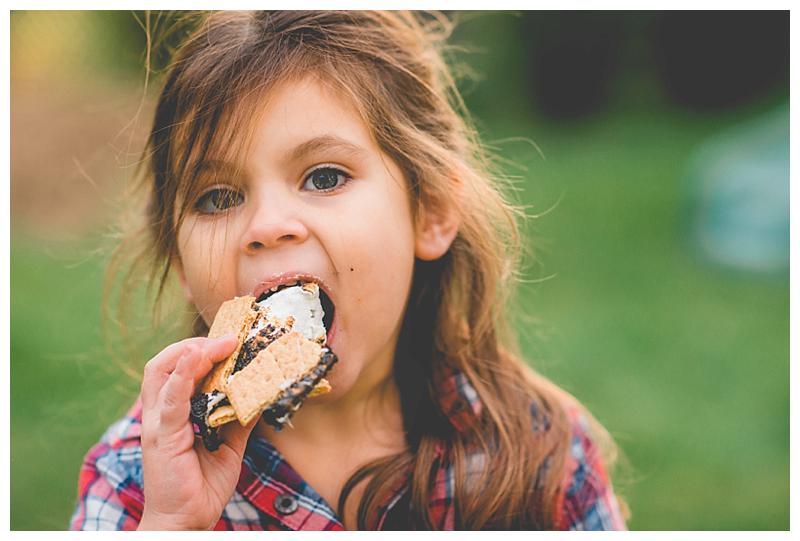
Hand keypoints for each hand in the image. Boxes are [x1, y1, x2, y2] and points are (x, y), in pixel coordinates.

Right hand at [137, 335, 257, 529]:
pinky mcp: (162, 436)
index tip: (231, 339)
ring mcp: (158, 423)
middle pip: (164, 363)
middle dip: (194, 344)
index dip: (199, 349)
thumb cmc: (202, 484)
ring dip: (193, 352)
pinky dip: (183, 375)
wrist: (187, 521)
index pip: (178, 369)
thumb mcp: (230, 444)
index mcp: (174, 412)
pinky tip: (195, 358)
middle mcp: (161, 412)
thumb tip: (262, 393)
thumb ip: (239, 417)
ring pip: (163, 372)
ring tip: (221, 344)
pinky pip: (171, 399)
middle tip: (228, 339)